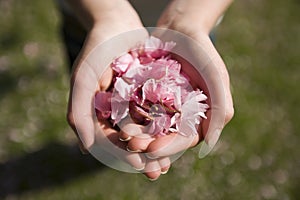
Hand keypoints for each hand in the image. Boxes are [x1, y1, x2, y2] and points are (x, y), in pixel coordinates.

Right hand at [66, 2, 169, 179]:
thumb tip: (86, 150)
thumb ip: (79, 112)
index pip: (107, 140)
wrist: (117, 23)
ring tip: (167, 164)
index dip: (121, 155)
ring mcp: (129, 103)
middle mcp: (113, 111)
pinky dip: (163, 127)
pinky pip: (155, 114)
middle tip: (156, 172)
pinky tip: (175, 137)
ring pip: (142, 131)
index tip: (137, 165)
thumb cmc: (97, 49)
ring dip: (154, 148)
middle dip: (141, 157)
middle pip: (126, 140)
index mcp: (96, 111)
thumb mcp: (83, 78)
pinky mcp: (146, 93)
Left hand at [122, 0, 233, 159]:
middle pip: (165, 138)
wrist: (180, 29)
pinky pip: (138, 111)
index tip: (152, 149)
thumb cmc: (202, 51)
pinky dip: (129, 119)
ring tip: (123, 136)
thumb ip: (220, 107)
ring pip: (149, 128)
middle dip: (149, 144)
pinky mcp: (149, 97)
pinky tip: (118, 122)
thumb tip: (210, 143)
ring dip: (137, 135)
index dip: (170, 147)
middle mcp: (181, 116)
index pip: (185, 139)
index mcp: (199, 117)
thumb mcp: (216, 76)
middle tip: (132, 145)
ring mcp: (164, 108)